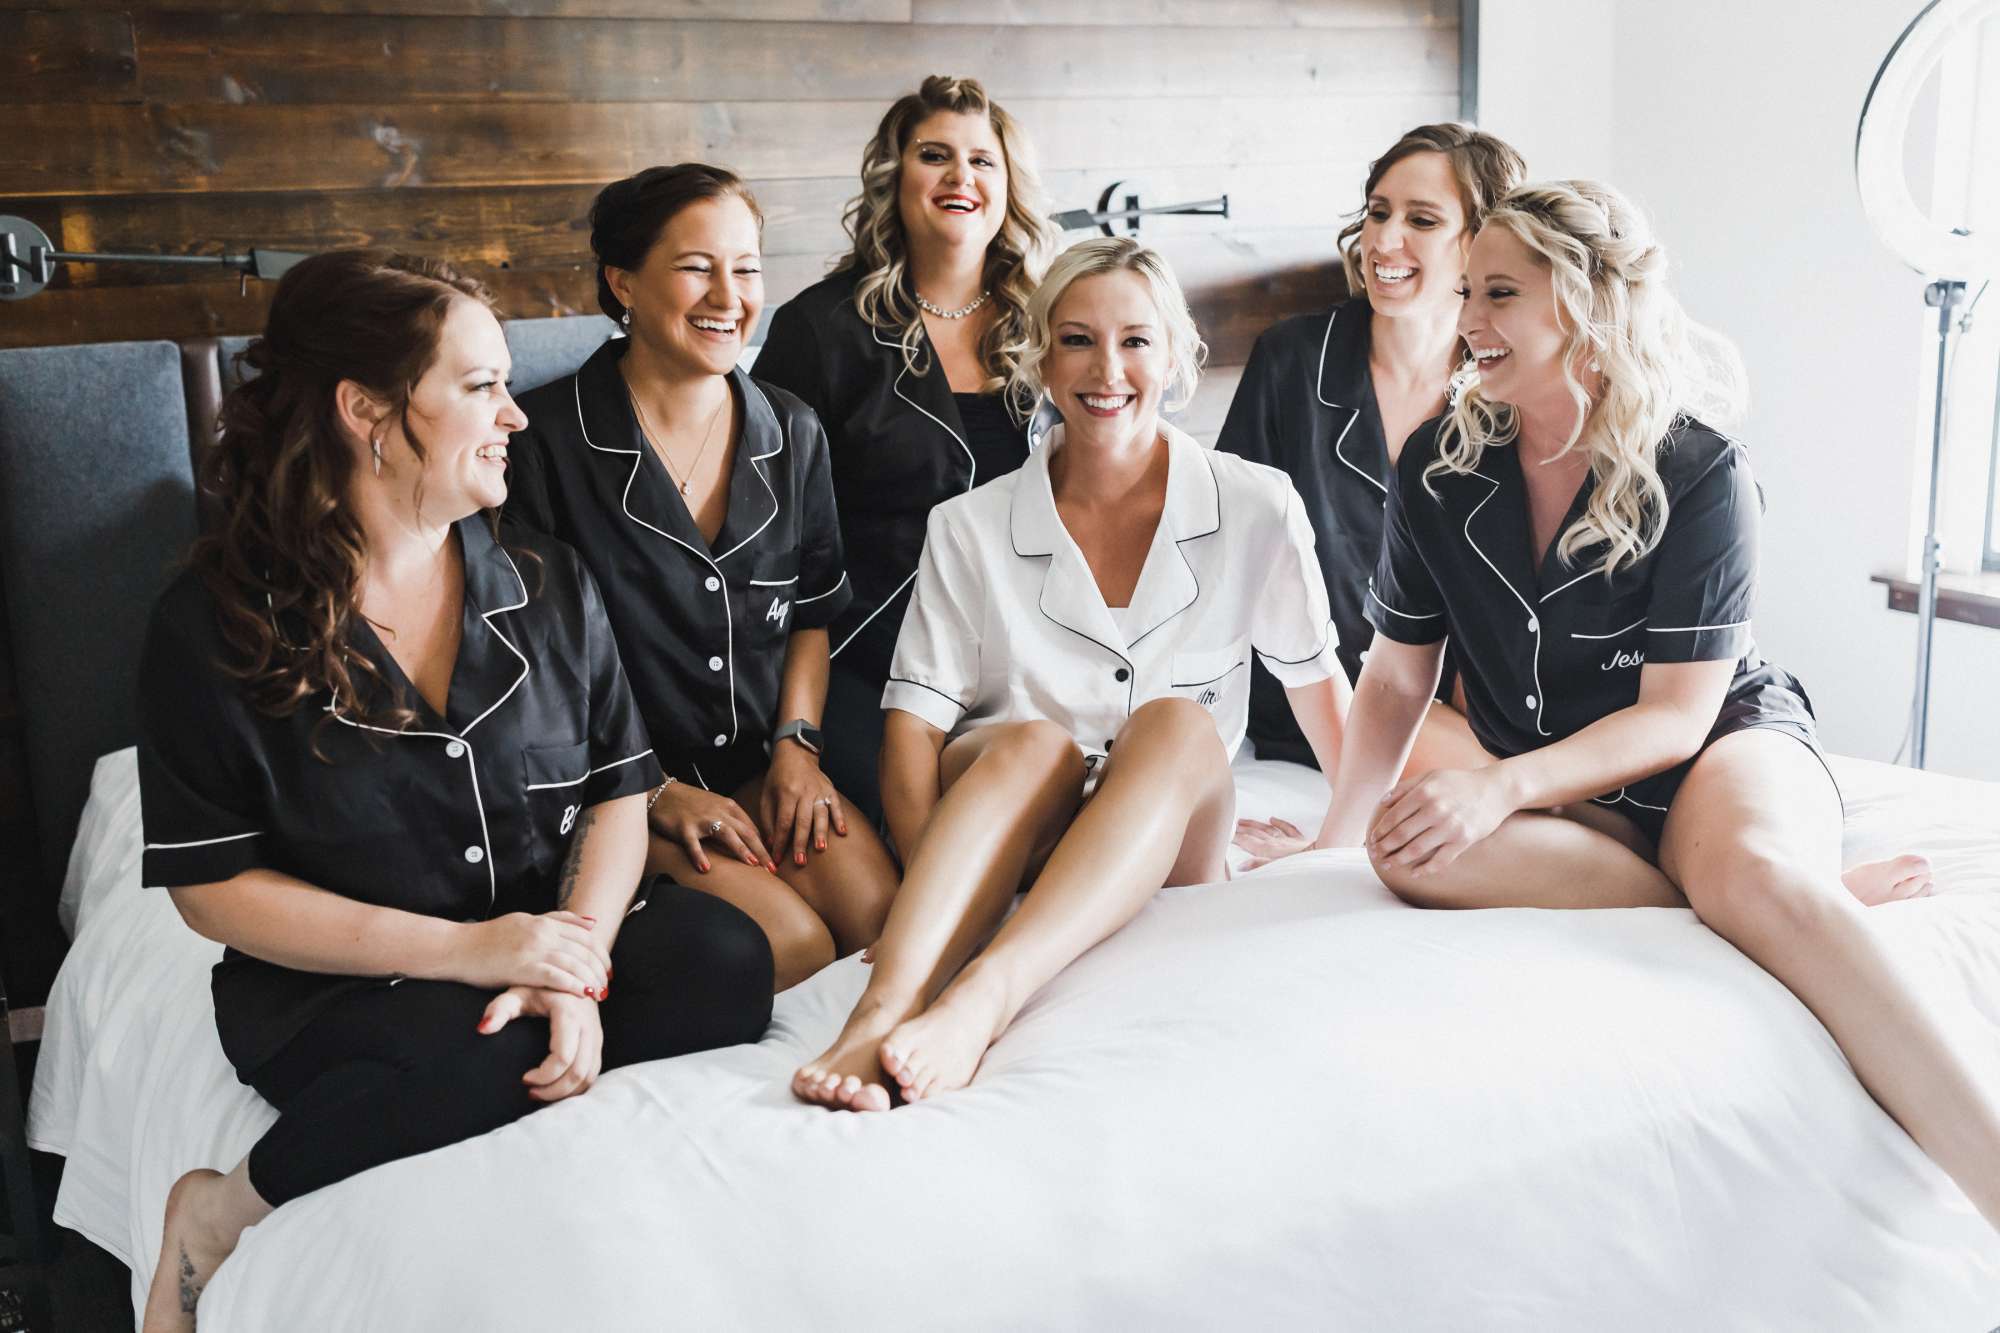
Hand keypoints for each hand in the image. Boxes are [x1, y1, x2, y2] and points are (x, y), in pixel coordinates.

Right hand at [458, 911, 609, 998]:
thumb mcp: (525, 921)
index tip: (608, 968)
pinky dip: (573, 985)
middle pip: (583, 950)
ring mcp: (532, 949)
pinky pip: (555, 976)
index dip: (601, 953)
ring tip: (600, 994)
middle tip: (608, 985)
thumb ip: (557, 920)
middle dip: (600, 969)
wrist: (457, 947)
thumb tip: (590, 923)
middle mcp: (542, 932)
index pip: (585, 935)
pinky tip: (584, 994)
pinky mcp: (521, 967)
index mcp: (544, 922)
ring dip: (591, 979)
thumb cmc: (489, 938)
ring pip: (574, 963)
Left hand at [477, 986, 603, 1102]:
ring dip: (567, 1091)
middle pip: (579, 1072)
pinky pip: (593, 1071)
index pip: (563, 1057)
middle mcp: (588, 1025)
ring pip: (589, 1075)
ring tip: (542, 1092)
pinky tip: (555, 1086)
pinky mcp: (597, 1040)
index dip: (544, 1075)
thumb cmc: (537, 984)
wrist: (564, 973)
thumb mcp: (517, 993)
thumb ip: (499, 1009)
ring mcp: (596, 1033)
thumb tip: (482, 1029)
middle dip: (555, 1091)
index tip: (523, 1078)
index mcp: (570, 1013)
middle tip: (531, 1093)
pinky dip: (577, 1086)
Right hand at [650, 782, 773, 874]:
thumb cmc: (691, 803)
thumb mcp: (717, 806)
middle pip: (745, 833)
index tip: (773, 861)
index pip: (752, 829)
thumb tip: (751, 840)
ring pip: (726, 834)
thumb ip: (732, 821)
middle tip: (772, 869)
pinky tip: (705, 868)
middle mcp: (719, 812)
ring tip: (752, 865)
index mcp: (729, 807)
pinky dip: (699, 856)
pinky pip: (693, 844)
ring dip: (741, 850)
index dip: (764, 846)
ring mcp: (702, 819)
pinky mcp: (684, 827)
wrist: (662, 792)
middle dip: (761, 851)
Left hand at [760, 742, 847, 867]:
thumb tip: (771, 843)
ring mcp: (819, 790)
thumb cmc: (778, 777)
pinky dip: (840, 819)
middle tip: (800, 861)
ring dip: (821, 833)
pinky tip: (842, 832)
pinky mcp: (830, 789)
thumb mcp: (767, 795)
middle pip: (802, 821)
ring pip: (821, 815)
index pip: (783, 822)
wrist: (796, 753)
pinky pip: (837, 806)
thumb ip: (768, 819)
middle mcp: (804, 792)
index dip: (780, 841)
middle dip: (800, 843)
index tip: (777, 858)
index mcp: (787, 792)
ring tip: (820, 849)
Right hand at [1233, 816, 1313, 870]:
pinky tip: (1273, 819)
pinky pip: (1287, 828)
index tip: (1227, 834)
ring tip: (1244, 821)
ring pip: (1267, 829)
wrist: (1323, 857)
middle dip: (1242, 829)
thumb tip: (1241, 866)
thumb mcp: (1276, 869)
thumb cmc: (1301, 866)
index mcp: (1269, 850)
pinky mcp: (1300, 840)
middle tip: (1231, 825)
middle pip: (1255, 833)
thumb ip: (1258, 866)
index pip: (1248, 842)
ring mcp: (1288, 840)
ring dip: (1255, 824)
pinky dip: (1278, 823)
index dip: (1236, 838)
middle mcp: (1277, 843)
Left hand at [1366, 767, 1514, 875]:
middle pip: (1401, 835)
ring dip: (1398, 860)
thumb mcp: (1431, 776)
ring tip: (1387, 865)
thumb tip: (1382, 802)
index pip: (1394, 816)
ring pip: (1417, 850)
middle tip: (1375, 855)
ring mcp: (1450, 827)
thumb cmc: (1459, 782)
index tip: (1372, 840)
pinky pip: (1440, 860)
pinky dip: (1425, 869)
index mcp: (1424, 792)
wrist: (1495, 790)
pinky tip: (1413, 873)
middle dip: (1384, 848)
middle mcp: (1435, 809)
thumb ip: (1405, 787)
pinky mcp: (1464, 840)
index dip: (1380, 831)